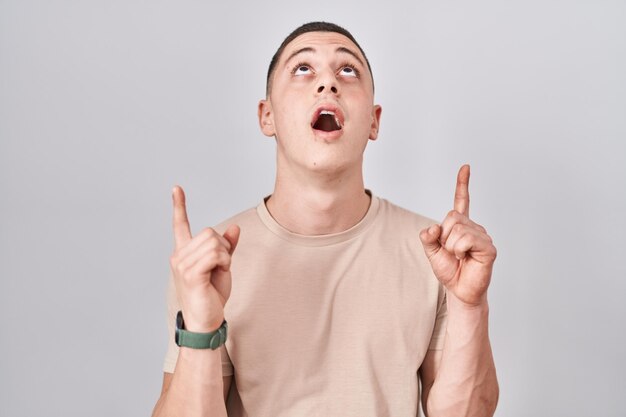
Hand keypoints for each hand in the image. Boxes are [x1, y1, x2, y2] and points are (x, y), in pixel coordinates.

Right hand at [169, 186, 239, 331]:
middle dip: (223, 247)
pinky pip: (215, 255)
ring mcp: (182, 265)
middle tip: (221, 266)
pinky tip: (218, 273)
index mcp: (184, 253)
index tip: (177, 189)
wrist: (206, 321)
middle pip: (209, 232)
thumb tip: (234, 228)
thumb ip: (226, 247)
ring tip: (218, 272)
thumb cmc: (211, 296)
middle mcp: (179, 256)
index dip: (179, 206)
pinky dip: (223, 262)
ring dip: (224, 256)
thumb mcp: (222, 267)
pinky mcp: (190, 274)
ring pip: (214, 242)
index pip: (180, 225)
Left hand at [419, 165, 496, 306]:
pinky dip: (459, 249)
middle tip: (451, 252)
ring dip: (451, 246)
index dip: (462, 184)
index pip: (462, 201)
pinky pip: (467, 239)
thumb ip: (428, 238)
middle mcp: (474, 227)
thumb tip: (433, 228)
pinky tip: (466, 257)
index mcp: (461, 226)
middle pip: (452, 216)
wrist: (460, 291)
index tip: (465, 167)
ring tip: (459, 257)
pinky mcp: (488, 247)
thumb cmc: (450, 271)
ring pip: (457, 229)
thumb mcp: (432, 252)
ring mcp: (483, 236)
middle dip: (444, 236)